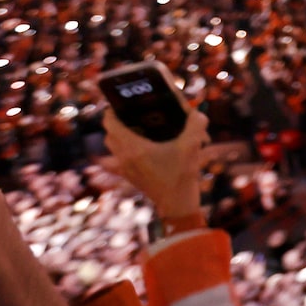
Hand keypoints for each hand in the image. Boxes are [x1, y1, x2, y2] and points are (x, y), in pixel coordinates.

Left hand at [100, 105, 208, 221]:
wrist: (177, 203)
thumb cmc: (182, 174)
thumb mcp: (192, 145)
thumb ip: (196, 124)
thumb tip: (196, 113)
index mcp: (134, 147)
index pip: (110, 124)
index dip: (112, 111)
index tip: (121, 103)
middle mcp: (124, 157)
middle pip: (109, 135)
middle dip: (115, 123)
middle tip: (131, 115)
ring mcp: (125, 169)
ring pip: (112, 148)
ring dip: (118, 137)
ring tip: (135, 130)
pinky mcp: (130, 177)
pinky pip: (117, 161)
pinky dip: (121, 153)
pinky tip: (135, 151)